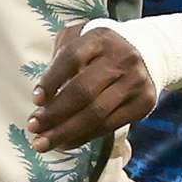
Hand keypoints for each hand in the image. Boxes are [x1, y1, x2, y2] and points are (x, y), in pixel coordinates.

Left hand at [30, 23, 155, 150]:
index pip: (72, 58)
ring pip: (96, 113)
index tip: (35, 100)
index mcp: (100, 38)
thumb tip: (44, 98)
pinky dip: (83, 137)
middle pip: (83, 91)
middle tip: (33, 127)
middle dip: (54, 113)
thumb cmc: (100, 50)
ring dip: (65, 131)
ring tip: (43, 142)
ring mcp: (135, 82)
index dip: (51, 80)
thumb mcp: (79, 39)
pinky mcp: (143, 103)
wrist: (148, 53)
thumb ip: (60, 59)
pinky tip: (65, 142)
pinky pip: (108, 126)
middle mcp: (121, 58)